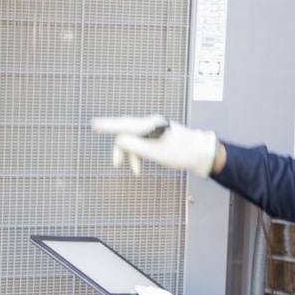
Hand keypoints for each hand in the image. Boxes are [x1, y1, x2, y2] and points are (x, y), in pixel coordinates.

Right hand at [91, 115, 218, 177]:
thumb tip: (119, 141)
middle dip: (121, 149)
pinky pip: (142, 144)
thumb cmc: (181, 152)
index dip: (107, 125)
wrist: (200, 154)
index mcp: (149, 125)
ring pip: (134, 141)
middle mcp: (151, 124)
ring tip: (136, 170)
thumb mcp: (154, 152)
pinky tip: (140, 165)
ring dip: (132, 156)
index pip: (123, 124)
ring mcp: (155, 130)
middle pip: (127, 133)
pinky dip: (139, 155)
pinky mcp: (158, 137)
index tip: (94, 124)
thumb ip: (134, 145)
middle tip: (116, 164)